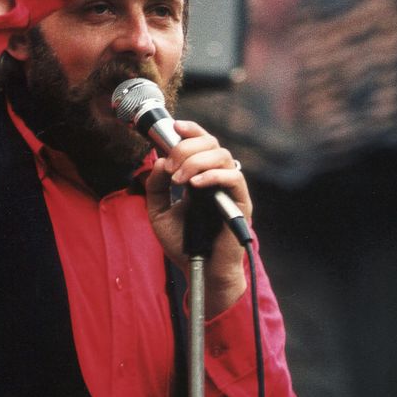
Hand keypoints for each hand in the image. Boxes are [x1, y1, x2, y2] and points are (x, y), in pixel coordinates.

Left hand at [145, 121, 251, 318]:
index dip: (191, 130)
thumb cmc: (183, 243)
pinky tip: (196, 185)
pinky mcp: (240, 202)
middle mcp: (218, 177)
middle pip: (210, 143)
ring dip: (196, 161)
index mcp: (201, 175)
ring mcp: (230, 188)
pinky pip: (233, 177)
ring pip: (222, 155)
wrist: (199, 270)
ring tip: (179, 180)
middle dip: (186, 149)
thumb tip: (159, 161)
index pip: (201, 142)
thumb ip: (155, 186)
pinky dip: (214, 175)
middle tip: (170, 169)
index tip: (175, 127)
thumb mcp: (158, 212)